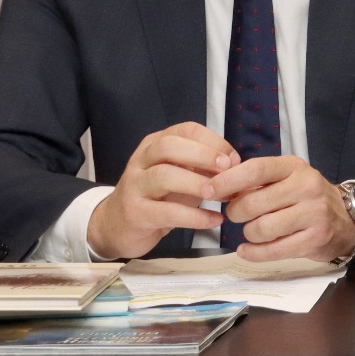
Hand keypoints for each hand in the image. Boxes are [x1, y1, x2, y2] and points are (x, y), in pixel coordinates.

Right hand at [87, 122, 237, 259]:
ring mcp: (134, 185)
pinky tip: (214, 220)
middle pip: (170, 146)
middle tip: (228, 170)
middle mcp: (142, 160)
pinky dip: (195, 217)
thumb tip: (236, 164)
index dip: (213, 141)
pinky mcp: (134, 213)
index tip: (234, 159)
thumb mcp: (180, 175)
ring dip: (197, 184)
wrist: (118, 225)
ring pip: (164, 176)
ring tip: (221, 196)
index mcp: (156, 144)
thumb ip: (203, 167)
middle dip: (203, 155)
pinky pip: (166, 212)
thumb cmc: (157, 197)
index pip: (186, 130)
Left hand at [205, 156, 354, 263]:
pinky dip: (253, 253)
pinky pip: (272, 250)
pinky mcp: (315, 238)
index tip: (208, 191)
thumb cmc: (306, 198)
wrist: (345, 220)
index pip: (256, 169)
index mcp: (295, 167)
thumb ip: (256, 180)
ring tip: (254, 230)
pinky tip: (247, 249)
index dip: (227, 181)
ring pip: (260, 229)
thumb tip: (217, 186)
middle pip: (252, 203)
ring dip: (248, 233)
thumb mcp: (286, 178)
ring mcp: (313, 213)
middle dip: (236, 213)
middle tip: (237, 215)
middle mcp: (307, 186)